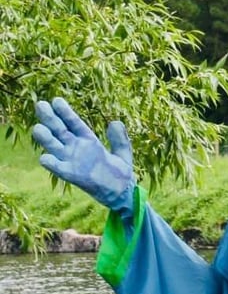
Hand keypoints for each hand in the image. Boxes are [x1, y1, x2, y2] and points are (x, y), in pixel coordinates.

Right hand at [32, 97, 135, 215]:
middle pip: (60, 130)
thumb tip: (114, 122)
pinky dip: (51, 163)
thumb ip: (119, 139)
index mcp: (89, 141)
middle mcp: (77, 148)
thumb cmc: (121, 172)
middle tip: (40, 104)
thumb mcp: (123, 152)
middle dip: (50, 118)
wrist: (121, 193)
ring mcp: (72, 161)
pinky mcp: (71, 175)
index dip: (65, 113)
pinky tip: (44, 157)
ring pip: (54, 146)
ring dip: (45, 138)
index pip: (74, 123)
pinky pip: (58, 167)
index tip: (56, 100)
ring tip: (37, 128)